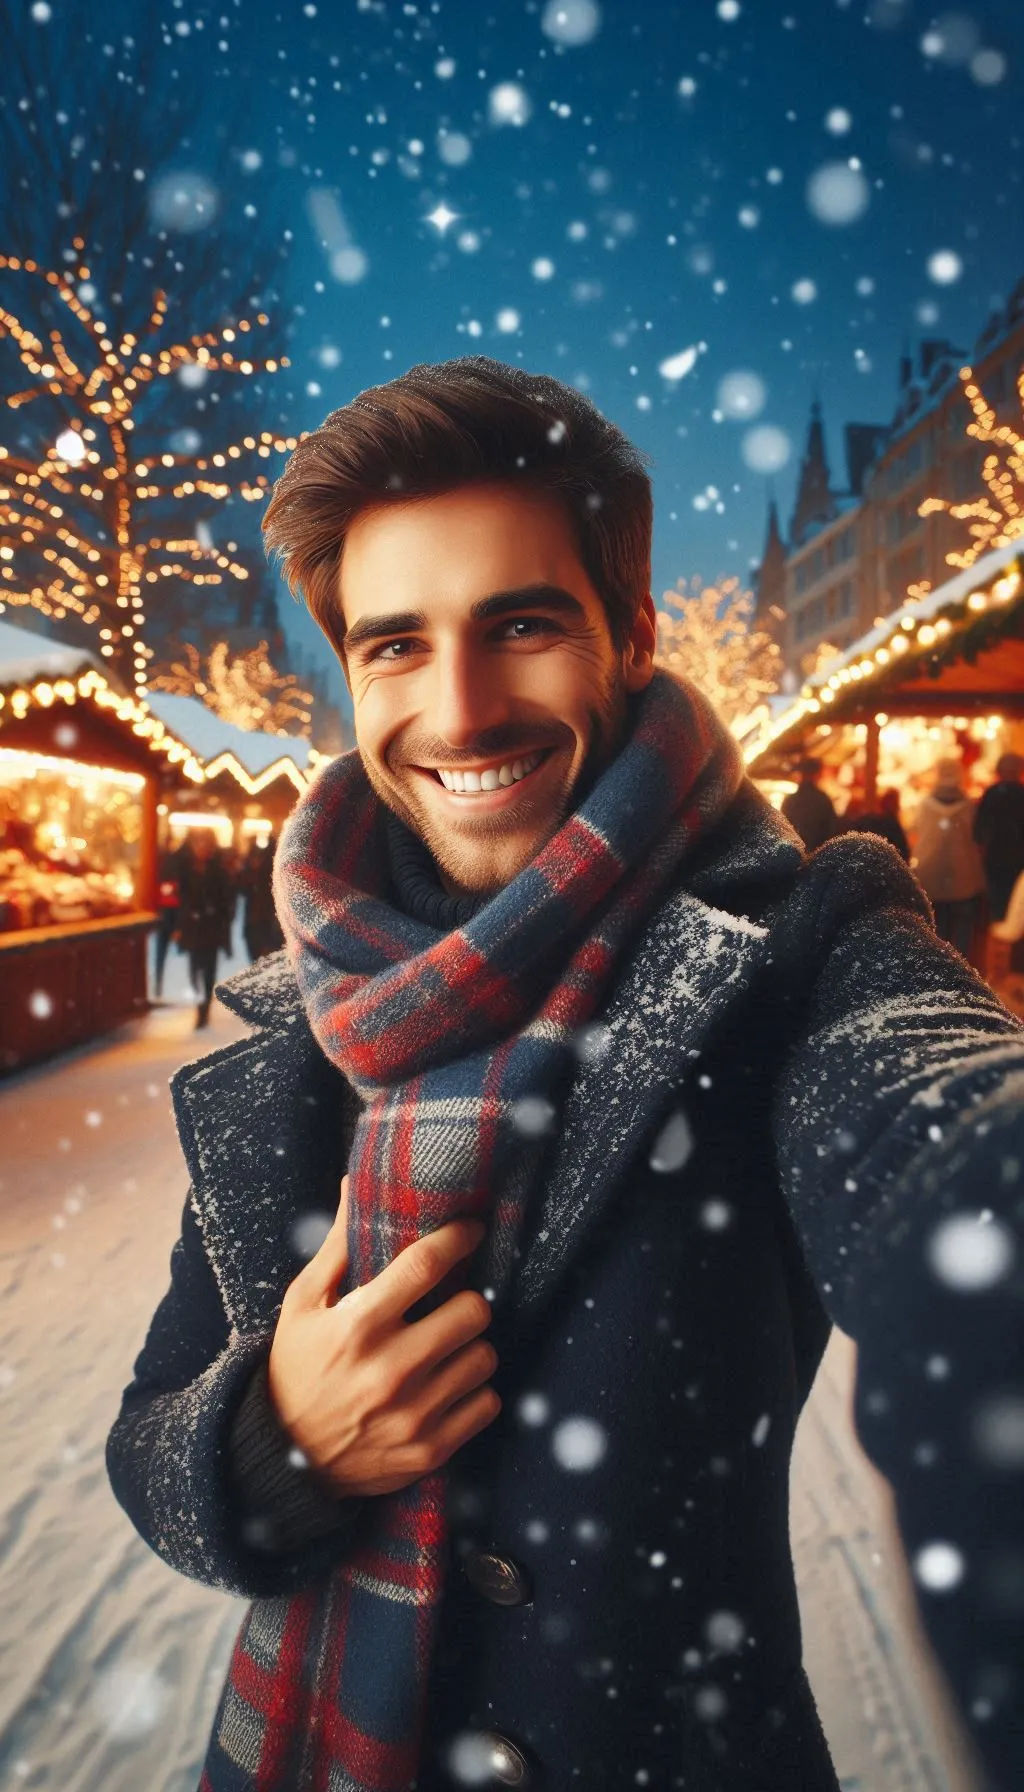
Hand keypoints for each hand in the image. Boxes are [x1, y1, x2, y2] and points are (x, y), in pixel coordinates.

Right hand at [267, 1176, 499, 1498]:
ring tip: (446, 1348)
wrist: (284, 1460)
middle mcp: (391, 1370)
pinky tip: (447, 1386)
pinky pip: (486, 1404)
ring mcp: (414, 1415)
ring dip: (470, 1347)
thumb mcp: (302, 1306)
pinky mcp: (430, 1449)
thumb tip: (352, 1185)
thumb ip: (336, 1247)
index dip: (457, 1238)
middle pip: (473, 1311)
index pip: (426, 1266)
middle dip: (467, 1300)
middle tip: (451, 1304)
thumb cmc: (295, 1368)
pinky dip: (473, 1392)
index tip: (470, 1229)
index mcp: (359, 1326)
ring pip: (484, 1357)